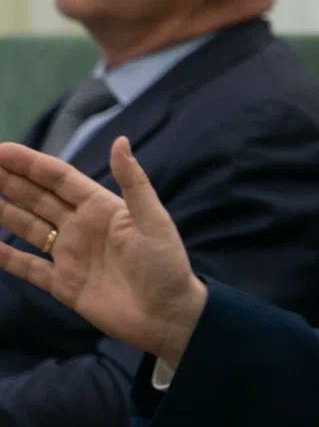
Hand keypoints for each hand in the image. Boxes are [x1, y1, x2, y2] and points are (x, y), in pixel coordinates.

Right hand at [0, 136, 207, 364]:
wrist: (166, 315)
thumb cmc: (165, 264)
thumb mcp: (153, 220)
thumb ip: (133, 183)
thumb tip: (120, 140)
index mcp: (102, 207)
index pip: (59, 178)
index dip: (30, 164)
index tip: (0, 149)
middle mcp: (82, 226)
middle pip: (38, 198)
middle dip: (9, 181)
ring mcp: (70, 254)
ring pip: (28, 227)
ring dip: (4, 211)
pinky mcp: (63, 283)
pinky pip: (28, 266)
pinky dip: (7, 256)